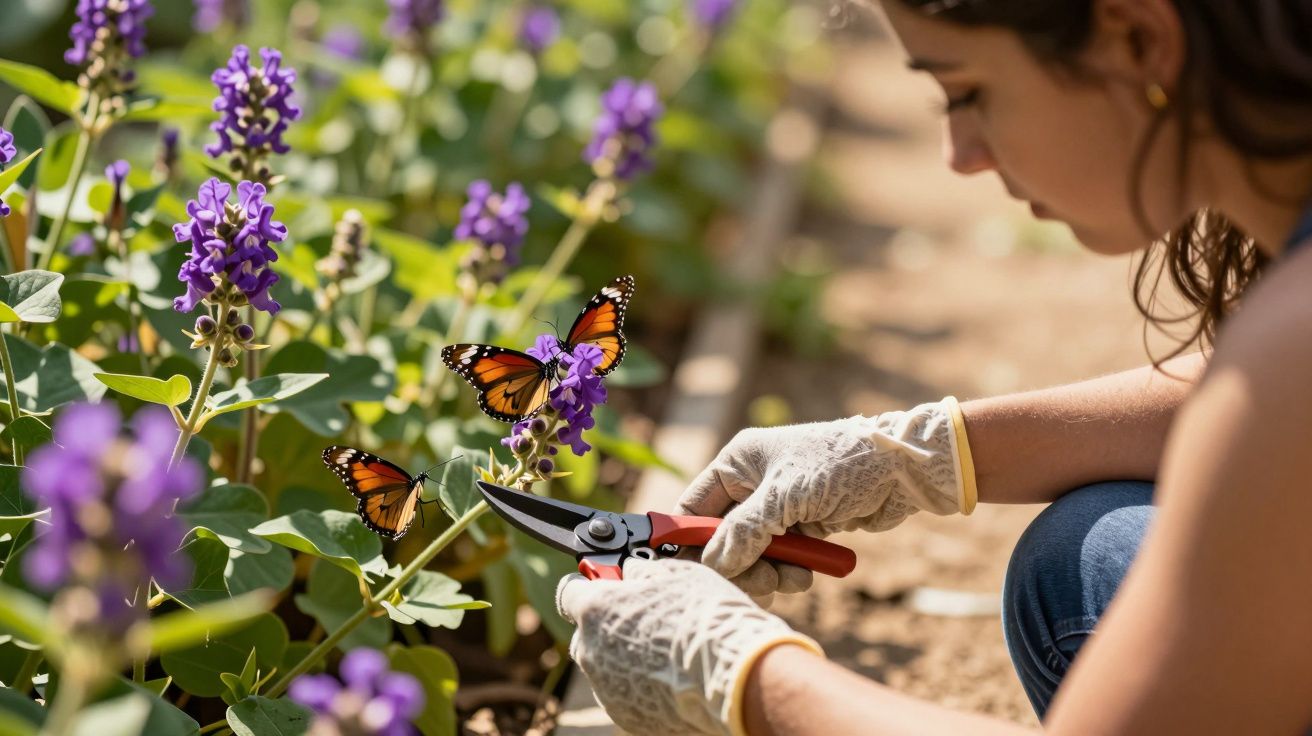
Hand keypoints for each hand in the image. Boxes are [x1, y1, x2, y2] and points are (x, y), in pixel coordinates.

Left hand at [556, 557, 820, 735]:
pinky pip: (626, 693)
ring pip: (607, 665)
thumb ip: (641, 572)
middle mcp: (590, 650)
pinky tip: (675, 677)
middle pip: (588, 632)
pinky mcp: (626, 717)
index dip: (590, 586)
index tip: (609, 586)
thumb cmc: (706, 617)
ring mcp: (605, 689)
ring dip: (627, 656)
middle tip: (649, 619)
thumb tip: (631, 571)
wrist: (734, 676)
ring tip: (670, 652)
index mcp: (595, 609)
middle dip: (611, 624)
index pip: (570, 592)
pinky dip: (642, 685)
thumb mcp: (675, 573)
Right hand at [675, 398, 976, 596]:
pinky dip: (790, 571)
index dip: (688, 544)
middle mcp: (751, 485)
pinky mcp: (801, 526)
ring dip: (770, 573)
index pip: (693, 509)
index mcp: (737, 463)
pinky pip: (780, 560)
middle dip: (740, 566)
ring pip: (752, 556)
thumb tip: (712, 564)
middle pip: (722, 540)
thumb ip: (744, 531)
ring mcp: (777, 508)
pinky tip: (809, 570)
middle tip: (764, 581)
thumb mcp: (785, 497)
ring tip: (795, 575)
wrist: (902, 470)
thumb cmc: (841, 466)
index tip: (690, 578)